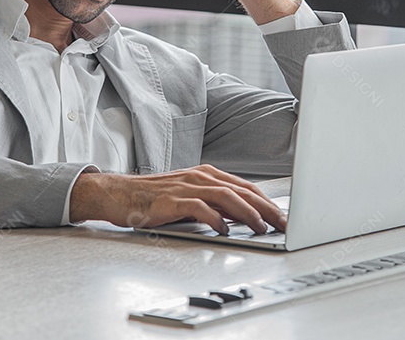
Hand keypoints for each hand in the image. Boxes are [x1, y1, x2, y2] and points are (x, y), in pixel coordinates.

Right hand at [69, 164, 286, 235]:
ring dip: (247, 212)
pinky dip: (215, 218)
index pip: (246, 187)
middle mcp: (200, 177)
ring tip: (261, 227)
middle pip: (241, 190)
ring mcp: (186, 186)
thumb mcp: (191, 197)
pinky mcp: (172, 200)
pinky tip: (224, 229)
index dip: (268, 202)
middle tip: (283, 223)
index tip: (284, 216)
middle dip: (266, 208)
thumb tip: (243, 218)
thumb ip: (215, 204)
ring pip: (226, 196)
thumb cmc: (155, 198)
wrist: (120, 194)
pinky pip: (199, 207)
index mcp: (207, 174)